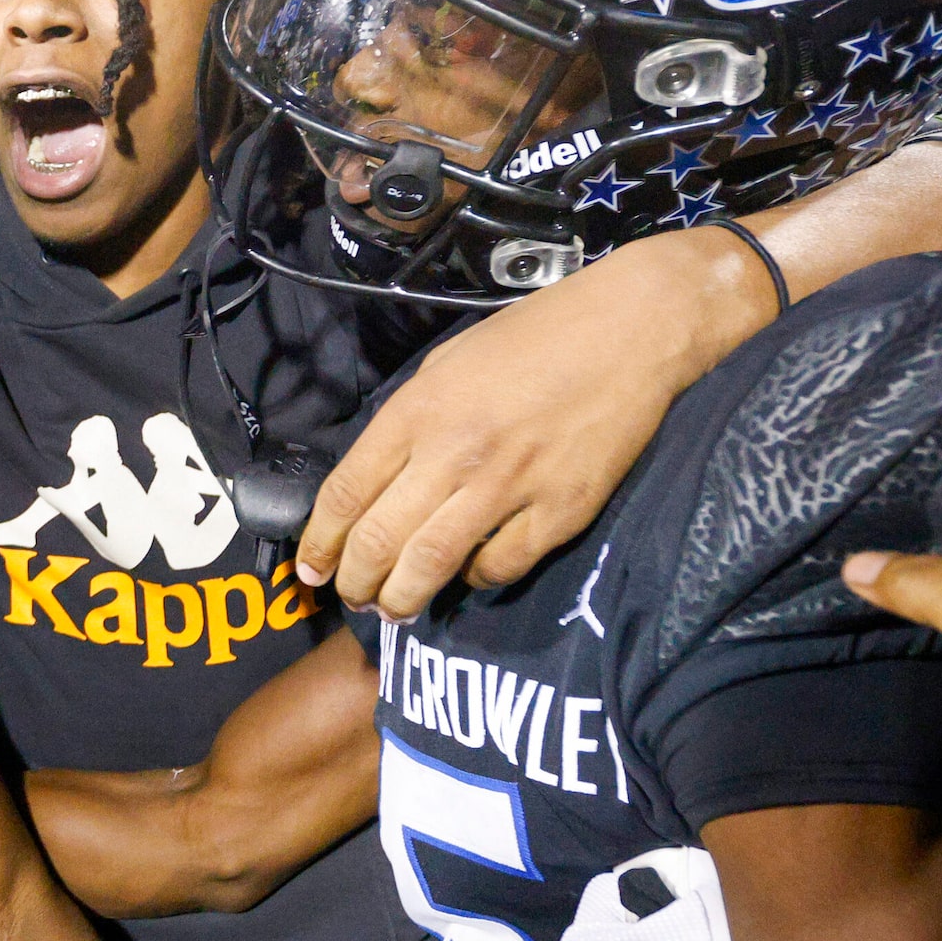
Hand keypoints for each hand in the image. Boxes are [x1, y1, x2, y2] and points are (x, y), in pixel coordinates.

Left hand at [298, 225, 765, 616]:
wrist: (630, 330)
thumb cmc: (535, 338)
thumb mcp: (447, 364)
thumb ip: (409, 422)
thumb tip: (376, 482)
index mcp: (418, 410)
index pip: (346, 493)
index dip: (320, 543)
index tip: (311, 569)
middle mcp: (454, 452)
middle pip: (379, 541)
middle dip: (355, 583)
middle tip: (353, 597)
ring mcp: (509, 486)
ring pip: (431, 566)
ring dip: (402, 599)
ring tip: (394, 609)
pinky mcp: (560, 511)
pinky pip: (500, 566)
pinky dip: (476, 579)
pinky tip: (470, 574)